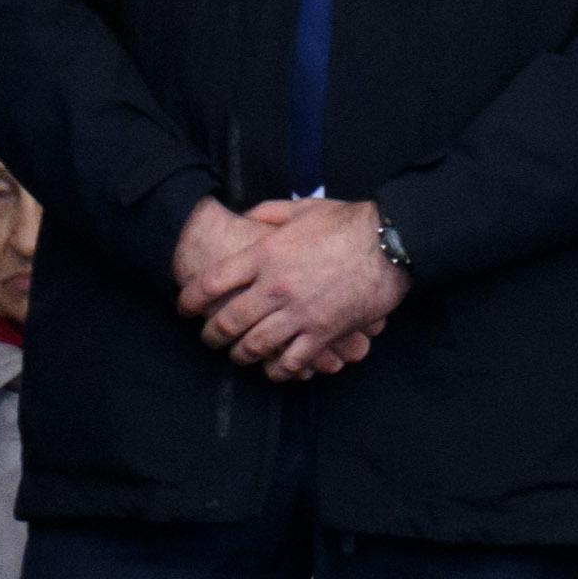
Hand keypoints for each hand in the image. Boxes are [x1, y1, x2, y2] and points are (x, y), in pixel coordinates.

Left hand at [202, 193, 408, 380]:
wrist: (393, 242)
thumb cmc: (349, 223)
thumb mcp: (302, 209)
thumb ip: (269, 213)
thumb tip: (246, 216)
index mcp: (263, 256)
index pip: (210, 283)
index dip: (189, 299)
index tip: (185, 308)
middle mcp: (275, 287)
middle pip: (227, 321)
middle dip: (211, 335)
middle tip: (208, 338)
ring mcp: (299, 312)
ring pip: (255, 346)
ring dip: (240, 355)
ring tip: (237, 355)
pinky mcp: (325, 331)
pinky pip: (293, 360)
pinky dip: (280, 369)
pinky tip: (274, 369)